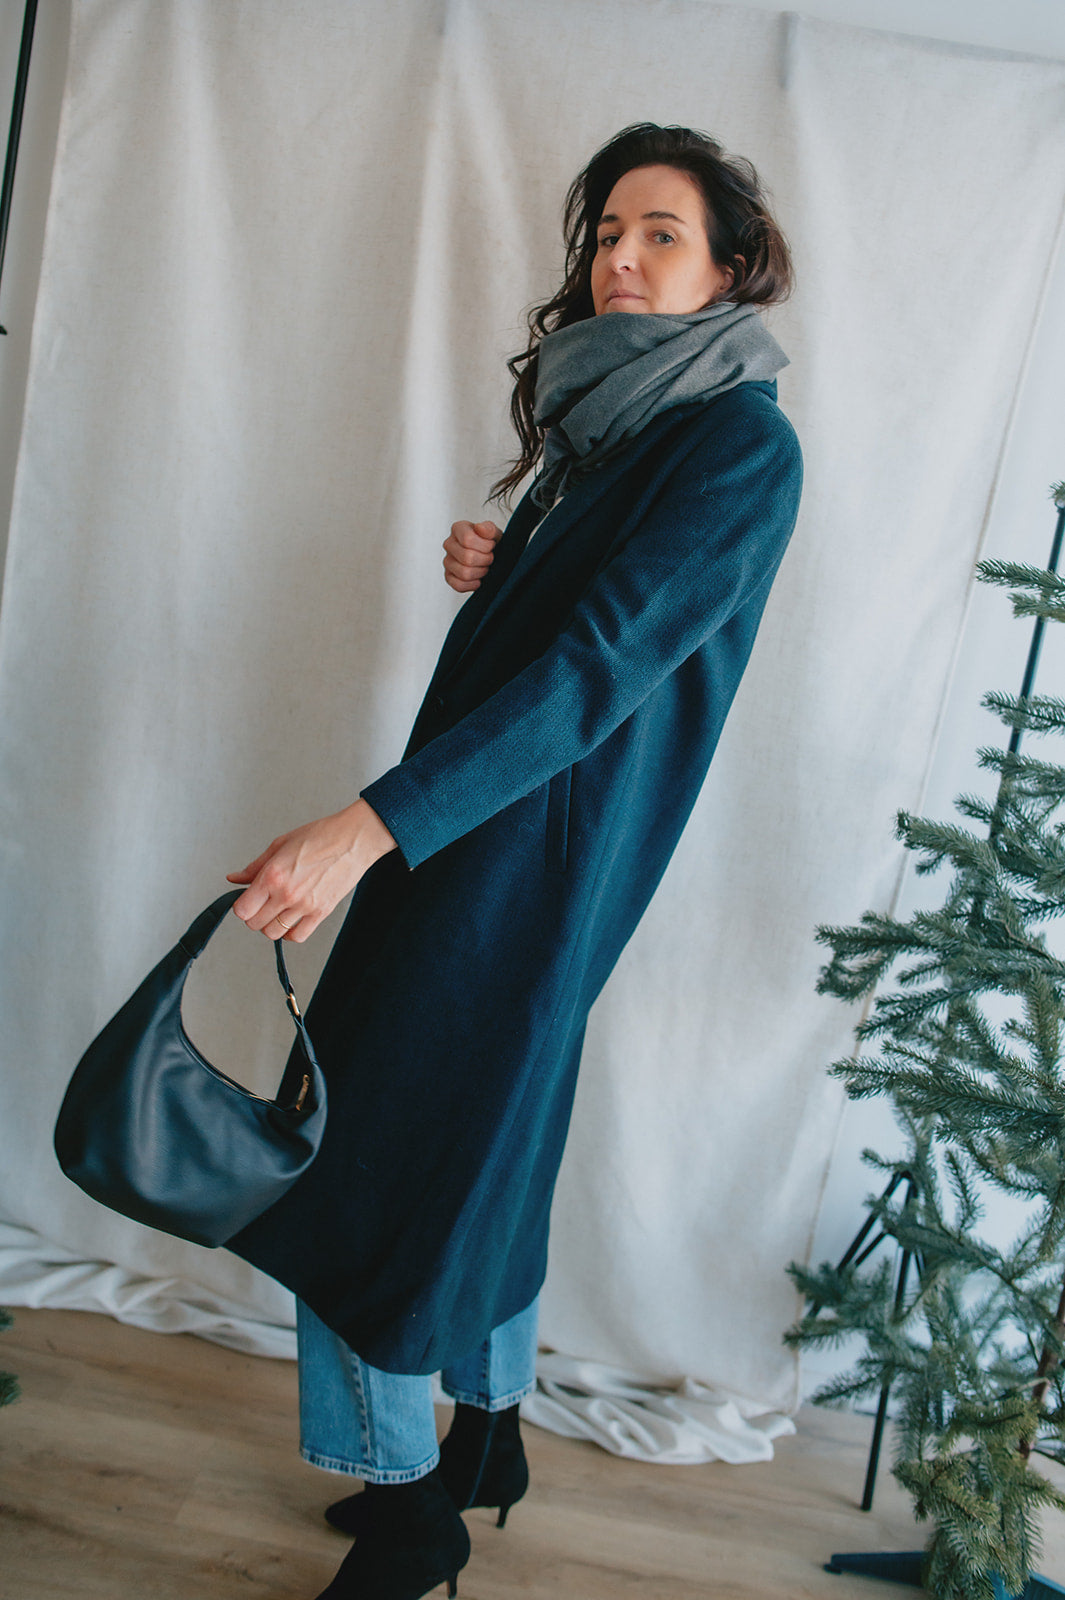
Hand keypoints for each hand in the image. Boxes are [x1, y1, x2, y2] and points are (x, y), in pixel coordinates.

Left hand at [226, 798, 396, 941]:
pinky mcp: (321, 913)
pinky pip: (297, 936)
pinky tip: (291, 920)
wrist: (354, 840)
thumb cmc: (321, 836)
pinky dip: (290, 933)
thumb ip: (255, 866)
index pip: (242, 909)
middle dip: (253, 916)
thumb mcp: (280, 844)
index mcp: (273, 875)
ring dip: (270, 925)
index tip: (246, 900)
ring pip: (273, 933)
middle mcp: (287, 894)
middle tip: (260, 904)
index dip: (241, 906)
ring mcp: (304, 906)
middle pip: (255, 924)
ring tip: (276, 911)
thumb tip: (235, 878)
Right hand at [443, 519, 501, 591]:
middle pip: (467, 557)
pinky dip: (473, 585)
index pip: (467, 539)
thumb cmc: (491, 543)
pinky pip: (458, 585)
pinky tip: (478, 579)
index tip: (491, 546)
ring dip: (480, 572)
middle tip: (490, 558)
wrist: (492, 555)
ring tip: (484, 567)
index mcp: (458, 529)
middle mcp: (449, 544)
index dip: (485, 546)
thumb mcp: (495, 533)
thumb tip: (480, 528)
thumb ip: (489, 529)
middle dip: (485, 560)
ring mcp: (447, 561)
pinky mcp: (448, 577)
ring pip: (464, 573)